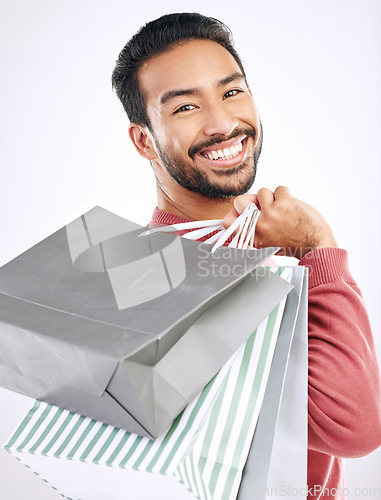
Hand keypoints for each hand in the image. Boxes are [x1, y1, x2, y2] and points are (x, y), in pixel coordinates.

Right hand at [223, 187, 337, 257]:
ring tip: (283, 209)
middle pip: (239, 201)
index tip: (240, 211)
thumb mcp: (266, 243)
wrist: (316, 245)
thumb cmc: (293, 244)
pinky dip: (286, 195)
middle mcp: (258, 226)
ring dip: (273, 197)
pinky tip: (292, 206)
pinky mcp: (284, 203)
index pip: (228, 222)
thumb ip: (252, 228)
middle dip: (251, 200)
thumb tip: (242, 207)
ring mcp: (271, 214)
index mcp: (252, 237)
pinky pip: (279, 189)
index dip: (233, 212)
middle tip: (263, 206)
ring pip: (262, 192)